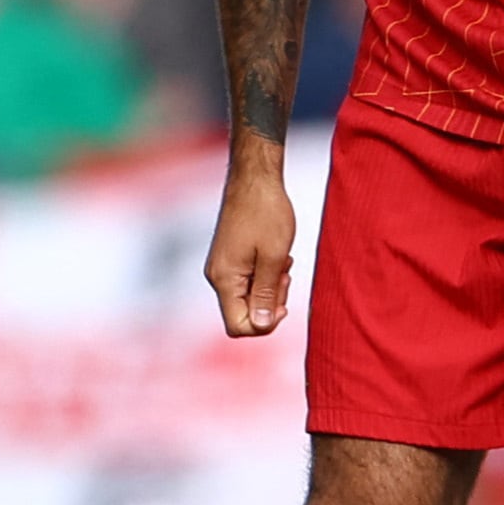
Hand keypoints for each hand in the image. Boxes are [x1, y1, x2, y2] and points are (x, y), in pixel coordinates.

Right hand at [204, 146, 296, 337]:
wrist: (255, 178)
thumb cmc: (266, 212)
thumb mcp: (274, 257)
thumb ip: (265, 294)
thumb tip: (259, 326)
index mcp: (224, 279)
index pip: (237, 326)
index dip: (263, 324)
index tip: (283, 302)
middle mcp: (217, 276)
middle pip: (242, 314)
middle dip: (269, 304)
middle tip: (286, 276)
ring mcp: (222, 266)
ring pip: (247, 298)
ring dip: (270, 288)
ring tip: (283, 263)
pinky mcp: (229, 257)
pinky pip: (246, 281)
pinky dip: (265, 276)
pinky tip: (277, 257)